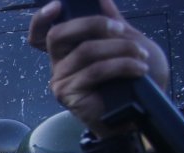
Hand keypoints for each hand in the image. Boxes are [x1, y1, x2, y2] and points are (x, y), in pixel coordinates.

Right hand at [29, 0, 168, 135]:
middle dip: (92, 24)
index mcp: (67, 50)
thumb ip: (112, 22)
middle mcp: (58, 63)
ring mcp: (60, 79)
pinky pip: (94, 71)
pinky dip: (122, 65)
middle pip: (58, 35)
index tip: (57, 5)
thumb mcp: (126, 43)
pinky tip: (138, 69)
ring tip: (141, 56)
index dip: (42, 19)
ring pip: (85, 51)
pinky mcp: (68, 94)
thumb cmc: (131, 81)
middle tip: (119, 29)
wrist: (138, 112)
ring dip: (120, 48)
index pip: (41, 34)